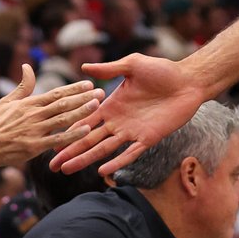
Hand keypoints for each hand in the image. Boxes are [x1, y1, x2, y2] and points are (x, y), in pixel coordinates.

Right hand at [0, 65, 101, 176]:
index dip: (73, 88)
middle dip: (83, 97)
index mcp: (29, 103)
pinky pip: (57, 139)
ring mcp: (35, 130)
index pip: (56, 93)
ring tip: (97, 105)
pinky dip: (72, 134)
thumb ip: (23, 86)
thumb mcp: (7, 101)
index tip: (88, 84)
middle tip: (101, 91)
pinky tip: (86, 130)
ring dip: (81, 111)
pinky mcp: (34, 146)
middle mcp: (34, 115)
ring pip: (63, 119)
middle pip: (63, 104)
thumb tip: (27, 66)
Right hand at [51, 53, 206, 175]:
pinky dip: (116, 162)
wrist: (188, 81)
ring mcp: (132, 131)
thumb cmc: (162, 70)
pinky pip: (130, 154)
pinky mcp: (148, 138)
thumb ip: (109, 69)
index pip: (84, 120)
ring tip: (67, 170)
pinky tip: (101, 172)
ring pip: (104, 149)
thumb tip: (84, 67)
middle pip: (89, 139)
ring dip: (85, 159)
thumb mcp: (132, 65)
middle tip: (52, 165)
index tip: (50, 140)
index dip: (68, 130)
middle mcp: (118, 121)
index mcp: (111, 105)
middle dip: (70, 151)